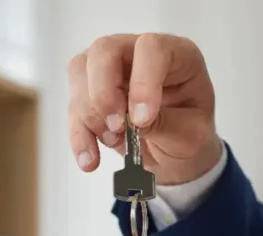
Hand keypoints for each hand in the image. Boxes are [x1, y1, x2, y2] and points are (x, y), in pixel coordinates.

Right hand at [67, 33, 222, 185]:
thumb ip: (163, 124)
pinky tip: (90, 160)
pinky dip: (79, 136)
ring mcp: (111, 69)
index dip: (142, 81)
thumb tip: (129, 120)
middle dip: (103, 93)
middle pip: (104, 51)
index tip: (142, 119)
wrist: (173, 152)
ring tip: (113, 142)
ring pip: (79, 71)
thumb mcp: (189, 135)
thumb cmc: (188, 134)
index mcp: (177, 55)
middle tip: (117, 128)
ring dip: (89, 113)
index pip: (151, 48)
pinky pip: (73, 106)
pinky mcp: (91, 91)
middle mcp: (138, 53)